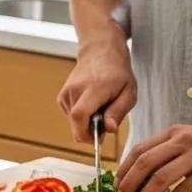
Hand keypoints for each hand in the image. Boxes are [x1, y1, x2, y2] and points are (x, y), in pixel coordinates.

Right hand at [57, 28, 136, 143]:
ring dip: (87, 122)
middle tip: (105, 123)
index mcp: (94, 88)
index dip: (85, 133)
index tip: (97, 139)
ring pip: (74, 122)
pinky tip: (91, 103)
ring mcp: (66, 93)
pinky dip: (82, 116)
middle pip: (75, 123)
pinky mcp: (62, 97)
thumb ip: (118, 112)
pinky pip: (71, 116)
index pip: (79, 115)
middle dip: (89, 132)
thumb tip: (108, 130)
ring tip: (100, 106)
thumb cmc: (118, 73)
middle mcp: (75, 90)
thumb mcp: (129, 93)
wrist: (100, 52)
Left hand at [114, 122, 191, 191]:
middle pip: (145, 163)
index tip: (116, 185)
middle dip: (128, 184)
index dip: (124, 169)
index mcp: (174, 132)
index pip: (139, 149)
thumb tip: (140, 174)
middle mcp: (182, 141)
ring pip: (160, 177)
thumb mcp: (191, 139)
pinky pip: (182, 191)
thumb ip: (169, 151)